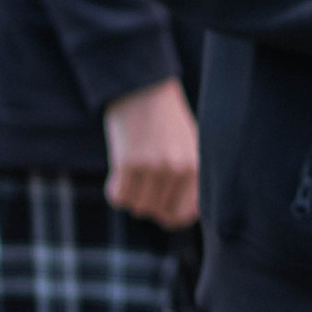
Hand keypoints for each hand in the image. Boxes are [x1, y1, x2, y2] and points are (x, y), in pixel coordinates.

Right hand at [103, 77, 199, 229]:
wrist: (143, 91)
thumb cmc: (167, 123)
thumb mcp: (189, 149)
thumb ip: (189, 182)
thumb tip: (180, 219)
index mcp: (196, 167)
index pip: (185, 215)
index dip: (171, 217)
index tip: (162, 208)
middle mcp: (177, 170)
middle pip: (157, 213)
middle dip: (149, 203)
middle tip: (145, 182)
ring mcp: (152, 167)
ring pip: (137, 207)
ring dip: (132, 195)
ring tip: (134, 173)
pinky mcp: (127, 163)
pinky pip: (118, 197)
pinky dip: (115, 190)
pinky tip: (120, 172)